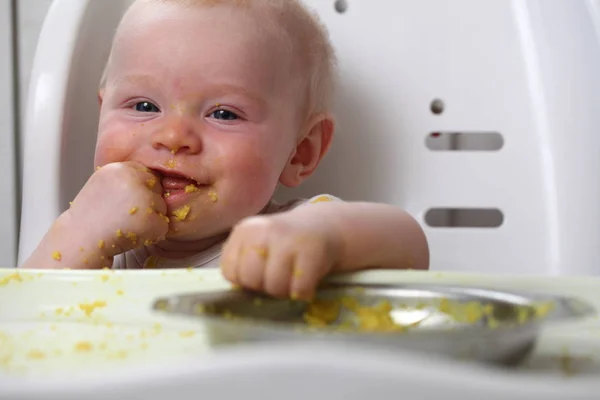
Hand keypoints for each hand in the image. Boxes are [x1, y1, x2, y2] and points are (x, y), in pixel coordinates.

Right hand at [53, 161, 168, 267]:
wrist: (79, 240)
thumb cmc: (90, 216)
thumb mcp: (103, 183)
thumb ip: (126, 176)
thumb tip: (153, 176)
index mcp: (121, 168)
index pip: (148, 174)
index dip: (140, 190)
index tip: (126, 202)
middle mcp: (133, 180)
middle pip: (158, 189)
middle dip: (148, 203)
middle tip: (125, 215)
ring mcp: (144, 200)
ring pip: (162, 208)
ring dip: (150, 219)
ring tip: (125, 224)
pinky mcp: (151, 220)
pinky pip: (163, 227)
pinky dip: (152, 234)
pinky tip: (132, 235)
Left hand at [220, 209, 342, 299]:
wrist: (326, 227)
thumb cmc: (287, 243)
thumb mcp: (259, 243)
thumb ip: (243, 261)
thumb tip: (237, 289)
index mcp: (245, 231)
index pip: (229, 271)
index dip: (245, 281)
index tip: (261, 274)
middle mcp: (263, 231)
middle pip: (250, 280)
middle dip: (264, 287)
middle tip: (279, 278)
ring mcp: (288, 240)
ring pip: (274, 287)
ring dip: (285, 292)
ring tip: (293, 279)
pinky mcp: (312, 252)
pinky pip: (298, 289)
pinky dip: (303, 293)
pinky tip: (307, 282)